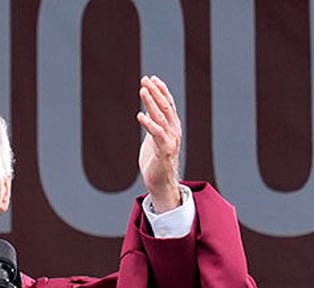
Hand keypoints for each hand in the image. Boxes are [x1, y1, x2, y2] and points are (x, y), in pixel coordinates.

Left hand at [136, 75, 181, 211]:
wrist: (160, 182)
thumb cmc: (156, 161)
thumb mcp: (154, 139)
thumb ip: (153, 126)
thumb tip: (146, 113)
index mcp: (172, 127)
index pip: (168, 104)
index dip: (161, 90)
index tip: (151, 78)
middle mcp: (174, 131)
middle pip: (165, 106)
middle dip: (155, 92)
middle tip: (145, 79)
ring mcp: (170, 140)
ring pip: (161, 117)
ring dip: (151, 103)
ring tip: (142, 91)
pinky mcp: (164, 151)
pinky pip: (157, 134)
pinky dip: (149, 124)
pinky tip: (139, 115)